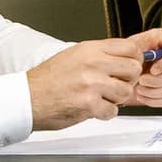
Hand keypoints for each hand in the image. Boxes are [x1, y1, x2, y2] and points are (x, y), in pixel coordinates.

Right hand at [27, 39, 143, 129]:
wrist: (26, 98)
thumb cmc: (48, 80)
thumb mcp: (75, 56)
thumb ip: (101, 55)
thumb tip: (128, 55)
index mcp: (91, 49)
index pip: (130, 48)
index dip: (134, 59)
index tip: (128, 67)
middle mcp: (93, 63)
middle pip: (134, 69)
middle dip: (128, 80)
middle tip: (115, 85)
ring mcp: (91, 83)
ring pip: (126, 91)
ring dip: (117, 99)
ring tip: (101, 98)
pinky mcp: (88, 103)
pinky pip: (113, 111)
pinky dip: (105, 113)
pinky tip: (93, 109)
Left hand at [128, 29, 161, 106]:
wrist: (123, 73)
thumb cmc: (127, 57)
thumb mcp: (129, 48)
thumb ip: (138, 49)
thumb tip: (144, 57)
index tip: (153, 70)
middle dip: (158, 80)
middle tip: (142, 81)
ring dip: (155, 91)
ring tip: (139, 89)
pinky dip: (155, 100)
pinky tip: (143, 95)